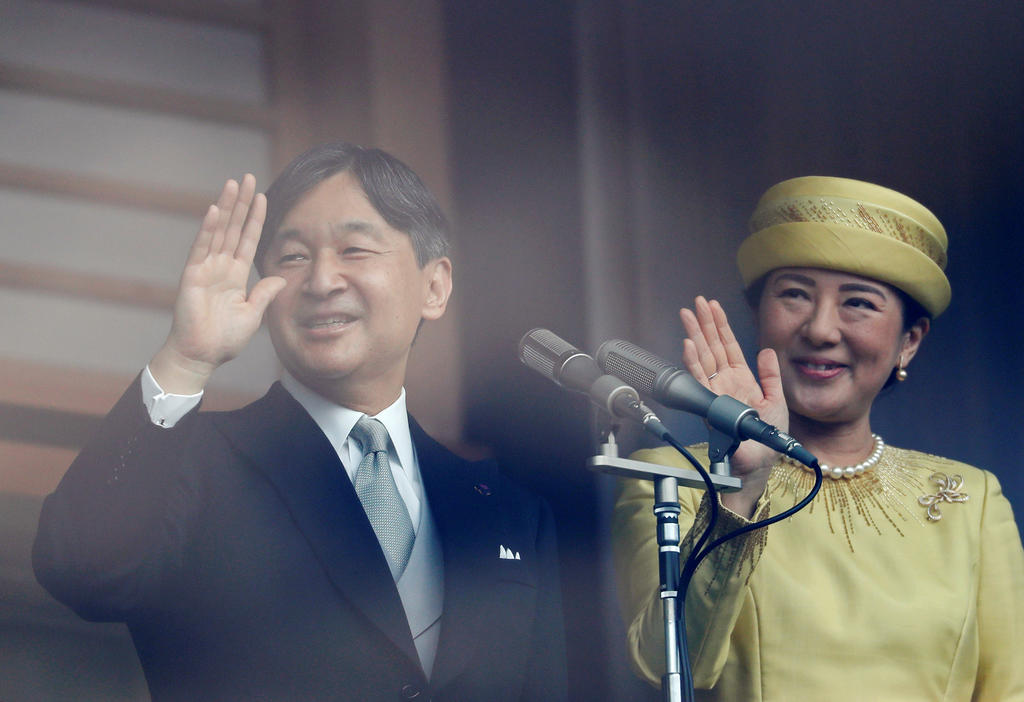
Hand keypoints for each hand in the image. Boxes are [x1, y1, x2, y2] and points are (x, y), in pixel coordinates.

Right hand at [149, 175, 286, 393]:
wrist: (202, 356)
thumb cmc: (224, 339)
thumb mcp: (253, 314)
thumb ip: (264, 294)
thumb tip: (279, 277)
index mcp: (236, 275)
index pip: (248, 240)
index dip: (256, 219)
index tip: (264, 197)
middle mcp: (220, 267)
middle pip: (233, 227)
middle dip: (241, 203)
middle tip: (248, 178)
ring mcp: (205, 269)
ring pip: (218, 231)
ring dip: (226, 207)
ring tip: (233, 184)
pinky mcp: (192, 275)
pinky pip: (201, 248)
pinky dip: (208, 229)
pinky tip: (215, 210)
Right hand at [679, 297, 786, 515]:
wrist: (759, 463)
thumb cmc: (768, 439)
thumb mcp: (777, 401)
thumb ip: (771, 375)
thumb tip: (767, 351)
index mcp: (742, 379)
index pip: (729, 346)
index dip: (721, 326)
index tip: (713, 307)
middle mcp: (726, 382)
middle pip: (712, 346)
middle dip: (704, 324)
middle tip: (696, 303)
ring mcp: (716, 392)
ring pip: (703, 357)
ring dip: (695, 335)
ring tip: (687, 315)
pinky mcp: (710, 404)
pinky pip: (700, 379)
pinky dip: (693, 361)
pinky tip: (689, 344)